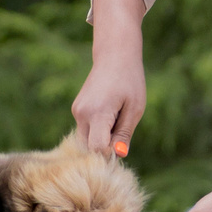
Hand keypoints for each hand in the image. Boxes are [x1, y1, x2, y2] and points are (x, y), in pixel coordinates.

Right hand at [73, 0, 147, 155]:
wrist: (114, 56)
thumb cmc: (130, 80)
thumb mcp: (135, 109)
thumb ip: (124, 134)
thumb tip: (119, 155)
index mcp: (97, 113)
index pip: (98, 149)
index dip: (111, 153)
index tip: (123, 143)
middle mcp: (81, 114)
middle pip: (90, 147)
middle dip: (106, 148)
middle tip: (123, 130)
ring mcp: (76, 111)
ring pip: (87, 140)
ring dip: (102, 138)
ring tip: (118, 119)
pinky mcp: (76, 109)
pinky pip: (86, 130)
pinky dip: (98, 130)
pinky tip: (111, 115)